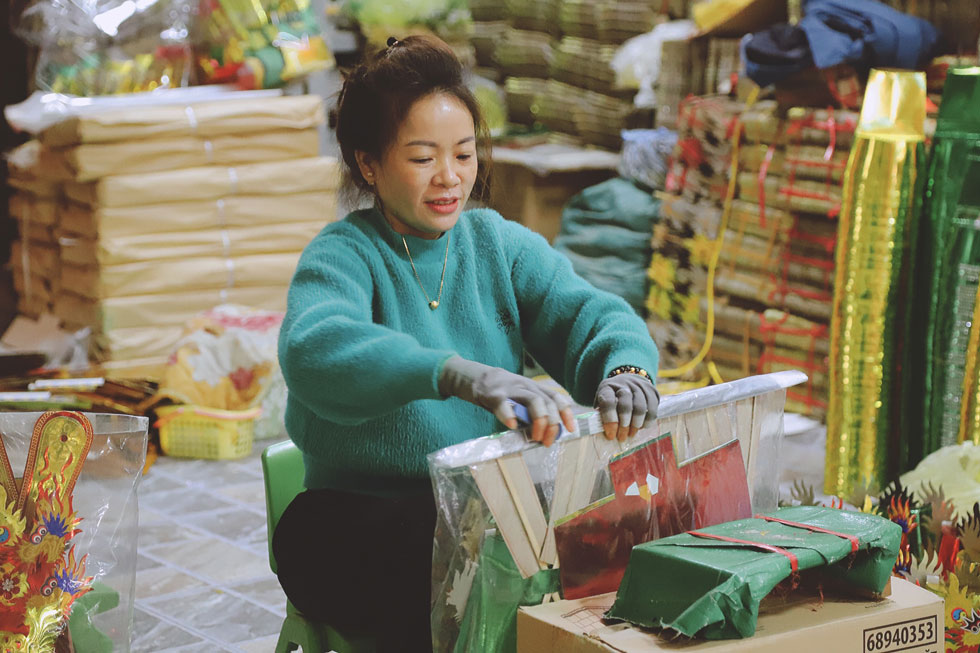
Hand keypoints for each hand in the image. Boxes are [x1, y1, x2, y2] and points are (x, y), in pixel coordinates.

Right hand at [439, 356, 574, 445]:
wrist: (480, 379)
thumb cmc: (505, 396)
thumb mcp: (523, 400)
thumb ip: (534, 415)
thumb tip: (547, 436)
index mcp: (537, 389)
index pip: (557, 398)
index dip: (566, 414)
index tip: (570, 429)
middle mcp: (528, 387)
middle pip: (548, 402)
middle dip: (552, 424)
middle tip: (547, 441)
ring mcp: (512, 390)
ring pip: (534, 401)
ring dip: (539, 421)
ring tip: (535, 436)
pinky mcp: (496, 395)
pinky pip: (505, 405)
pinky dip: (510, 416)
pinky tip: (512, 426)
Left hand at [594, 374, 658, 441]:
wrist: (629, 380)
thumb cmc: (613, 396)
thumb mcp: (602, 402)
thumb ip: (603, 415)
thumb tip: (609, 432)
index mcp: (608, 387)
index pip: (608, 402)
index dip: (609, 420)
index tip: (611, 434)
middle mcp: (624, 384)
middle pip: (625, 405)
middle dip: (624, 425)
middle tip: (622, 437)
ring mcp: (639, 386)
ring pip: (640, 407)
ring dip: (636, 424)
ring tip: (631, 434)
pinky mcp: (652, 390)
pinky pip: (652, 408)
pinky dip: (648, 421)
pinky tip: (642, 427)